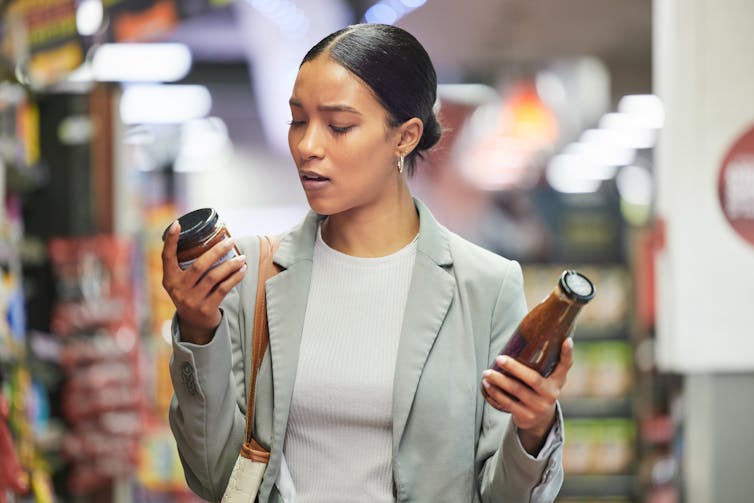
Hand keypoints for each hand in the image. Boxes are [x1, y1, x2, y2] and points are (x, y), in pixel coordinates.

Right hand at [161, 221, 247, 343]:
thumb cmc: (192, 294)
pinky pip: (224, 289)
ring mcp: (192, 300)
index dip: (171, 241)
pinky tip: (242, 270)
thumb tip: (210, 239)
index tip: (177, 224)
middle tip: (231, 240)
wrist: (195, 325)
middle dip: (217, 251)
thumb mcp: (182, 282)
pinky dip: (235, 278)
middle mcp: (178, 290)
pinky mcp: (206, 309)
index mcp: (170, 279)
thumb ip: (188, 266)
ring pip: (214, 277)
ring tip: (242, 257)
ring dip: (231, 265)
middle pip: (199, 265)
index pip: (167, 257)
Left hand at [481, 338, 573, 454]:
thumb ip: (546, 360)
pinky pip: (508, 403)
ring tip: (487, 372)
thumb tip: (537, 331)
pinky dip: (496, 393)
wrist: (539, 420)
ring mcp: (539, 407)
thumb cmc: (540, 389)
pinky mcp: (526, 416)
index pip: (566, 365)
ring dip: (499, 381)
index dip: (567, 353)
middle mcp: (551, 394)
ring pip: (517, 391)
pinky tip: (487, 384)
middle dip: (514, 368)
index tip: (567, 340)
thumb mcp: (548, 378)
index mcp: (557, 381)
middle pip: (533, 379)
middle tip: (498, 358)